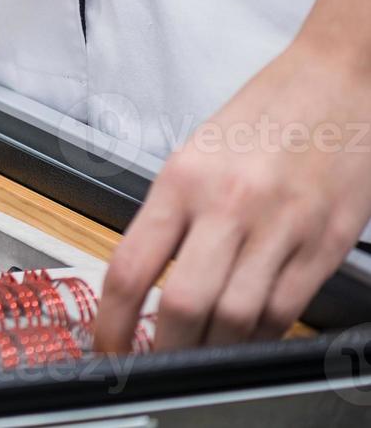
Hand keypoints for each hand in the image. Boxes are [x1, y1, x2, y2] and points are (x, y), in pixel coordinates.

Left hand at [95, 40, 370, 352]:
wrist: (336, 79)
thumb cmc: (264, 114)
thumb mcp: (195, 155)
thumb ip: (173, 215)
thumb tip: (146, 281)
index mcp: (182, 180)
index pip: (130, 267)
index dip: (111, 321)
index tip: (106, 345)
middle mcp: (227, 204)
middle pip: (182, 305)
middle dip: (163, 349)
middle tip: (155, 363)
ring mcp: (281, 227)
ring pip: (236, 318)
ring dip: (212, 350)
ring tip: (198, 355)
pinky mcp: (325, 243)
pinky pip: (285, 310)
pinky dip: (260, 335)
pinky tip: (246, 335)